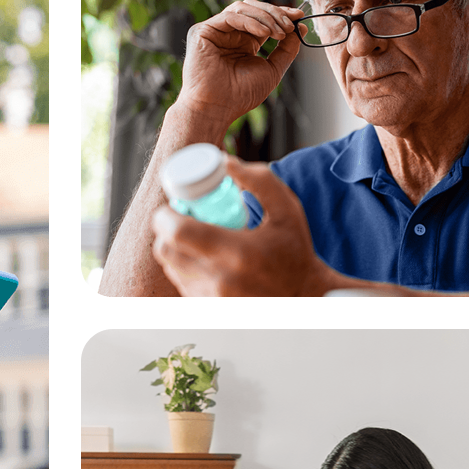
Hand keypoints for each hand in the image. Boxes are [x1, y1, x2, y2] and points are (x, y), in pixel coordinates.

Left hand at [151, 155, 334, 295]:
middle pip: (165, 250)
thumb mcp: (287, 209)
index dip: (165, 216)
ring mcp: (210, 297)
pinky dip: (185, 267)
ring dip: (175, 248)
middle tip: (181, 217)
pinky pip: (181, 282)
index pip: (177, 233)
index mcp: (236, 253)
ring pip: (170, 267)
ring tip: (195, 237)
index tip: (173, 206)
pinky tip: (204, 258)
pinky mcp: (207, 307)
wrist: (303, 296)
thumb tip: (224, 161)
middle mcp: (218, 280)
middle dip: (166, 230)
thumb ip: (259, 180)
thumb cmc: (295, 251)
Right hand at [176, 0, 304, 121]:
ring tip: (279, 33)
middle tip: (290, 25)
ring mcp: (214, 32)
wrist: (217, 108)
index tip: (299, 16)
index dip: (281, 14)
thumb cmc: (240, 96)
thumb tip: (300, 28)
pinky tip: (264, 33)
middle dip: (275, 13)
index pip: (263, 18)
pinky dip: (251, 21)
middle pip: (254, 9)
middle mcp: (228, 35)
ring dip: (266, 17)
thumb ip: (286, 49)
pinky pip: (230, 16)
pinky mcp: (202, 32)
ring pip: (243, 8)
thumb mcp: (272, 70)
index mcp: (243, 43)